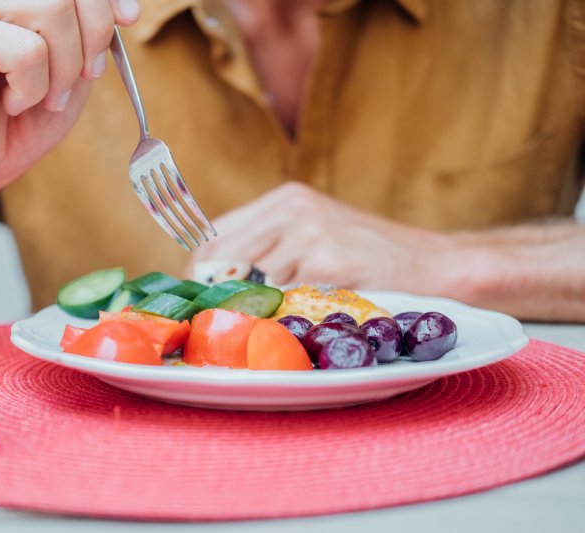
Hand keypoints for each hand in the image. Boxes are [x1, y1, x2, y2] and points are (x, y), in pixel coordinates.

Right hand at [0, 0, 138, 200]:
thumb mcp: (68, 80)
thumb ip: (87, 41)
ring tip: (40, 99)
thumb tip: (121, 12)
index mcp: (13, 1)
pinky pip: (26, 50)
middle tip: (79, 80)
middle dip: (91, 38)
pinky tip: (10, 103)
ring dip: (60, 71)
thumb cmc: (13, 127)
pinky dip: (31, 88)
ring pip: (51, 10)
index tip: (128, 19)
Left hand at [187, 182, 451, 290]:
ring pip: (253, 274)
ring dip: (258, 298)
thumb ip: (271, 246)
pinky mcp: (321, 254)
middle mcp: (291, 206)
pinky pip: (283, 289)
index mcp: (284, 199)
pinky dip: (288, 304)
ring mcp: (306, 228)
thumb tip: (221, 277)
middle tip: (217, 314)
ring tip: (276, 310)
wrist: (426, 262)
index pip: (218, 230)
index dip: (202, 265)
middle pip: (224, 251)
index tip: (198, 292)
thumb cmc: (367, 255)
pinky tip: (309, 304)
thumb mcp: (314, 235)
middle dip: (215, 287)